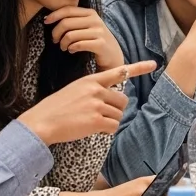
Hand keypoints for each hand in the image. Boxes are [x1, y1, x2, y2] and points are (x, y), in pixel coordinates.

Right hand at [18, 61, 157, 143]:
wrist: (41, 122)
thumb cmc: (56, 108)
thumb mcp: (74, 90)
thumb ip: (93, 90)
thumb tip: (111, 98)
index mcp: (91, 80)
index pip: (119, 71)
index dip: (138, 68)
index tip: (154, 64)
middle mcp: (96, 90)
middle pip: (122, 101)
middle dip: (115, 110)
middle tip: (99, 116)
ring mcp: (96, 104)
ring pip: (118, 115)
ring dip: (109, 122)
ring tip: (91, 122)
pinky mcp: (96, 120)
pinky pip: (113, 126)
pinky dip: (107, 131)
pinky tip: (94, 130)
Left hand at [46, 6, 125, 70]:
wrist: (112, 55)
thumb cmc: (95, 39)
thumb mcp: (86, 26)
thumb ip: (73, 20)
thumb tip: (50, 17)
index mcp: (90, 13)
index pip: (68, 10)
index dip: (54, 15)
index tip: (46, 21)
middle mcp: (95, 20)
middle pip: (66, 23)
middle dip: (56, 33)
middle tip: (55, 40)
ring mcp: (99, 32)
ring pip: (70, 35)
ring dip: (63, 43)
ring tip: (64, 47)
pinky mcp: (100, 44)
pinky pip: (78, 45)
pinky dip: (71, 48)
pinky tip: (71, 50)